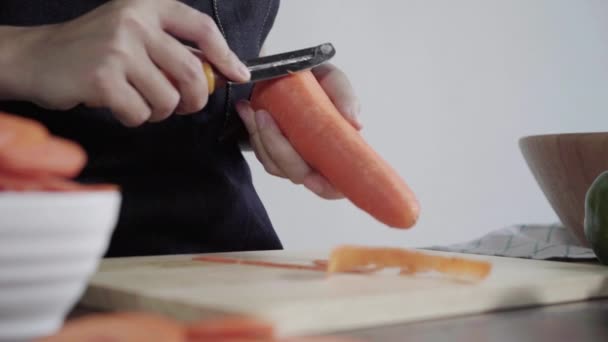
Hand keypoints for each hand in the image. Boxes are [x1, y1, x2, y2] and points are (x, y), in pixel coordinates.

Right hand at [6, 0, 248, 126]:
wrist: (37, 57)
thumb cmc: (90, 48)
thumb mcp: (131, 31)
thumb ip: (169, 46)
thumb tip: (215, 73)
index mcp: (146, 6)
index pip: (201, 27)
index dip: (226, 54)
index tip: (238, 74)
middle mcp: (134, 22)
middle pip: (192, 73)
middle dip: (195, 99)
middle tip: (184, 106)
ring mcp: (118, 49)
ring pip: (168, 99)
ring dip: (160, 112)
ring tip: (140, 102)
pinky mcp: (103, 78)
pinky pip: (140, 113)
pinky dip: (135, 119)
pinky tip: (119, 106)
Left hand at [236, 63, 360, 198]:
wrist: (296, 72)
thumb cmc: (320, 82)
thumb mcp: (334, 81)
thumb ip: (345, 98)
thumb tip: (356, 124)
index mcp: (339, 152)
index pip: (334, 186)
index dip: (324, 187)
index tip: (310, 178)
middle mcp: (316, 162)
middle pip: (298, 174)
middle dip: (278, 148)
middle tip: (264, 116)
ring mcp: (294, 159)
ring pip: (275, 165)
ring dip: (261, 138)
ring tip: (254, 109)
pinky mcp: (274, 152)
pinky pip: (261, 153)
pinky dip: (252, 132)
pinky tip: (247, 109)